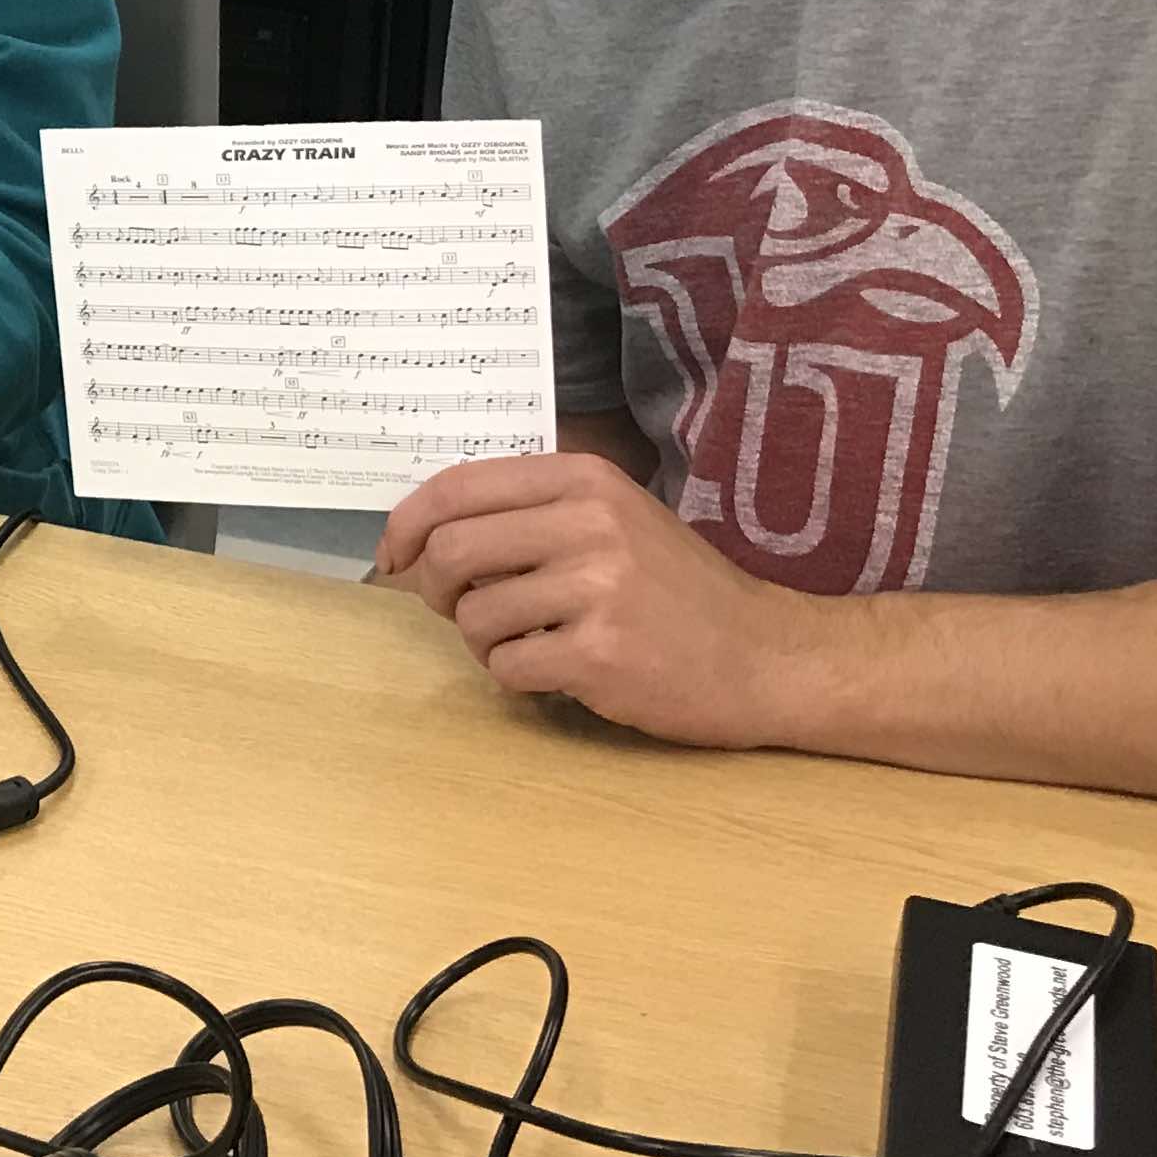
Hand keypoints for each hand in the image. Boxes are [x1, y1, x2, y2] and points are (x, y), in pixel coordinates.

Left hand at [375, 453, 822, 750]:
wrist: (766, 656)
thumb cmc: (678, 591)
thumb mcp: (614, 519)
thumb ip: (530, 512)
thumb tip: (423, 532)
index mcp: (584, 480)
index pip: (457, 486)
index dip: (407, 524)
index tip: (391, 557)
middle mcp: (589, 523)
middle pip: (451, 550)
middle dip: (433, 589)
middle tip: (457, 610)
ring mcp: (597, 589)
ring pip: (474, 615)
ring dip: (481, 641)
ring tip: (526, 642)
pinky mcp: (601, 654)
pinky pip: (508, 666)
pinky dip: (514, 677)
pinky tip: (554, 671)